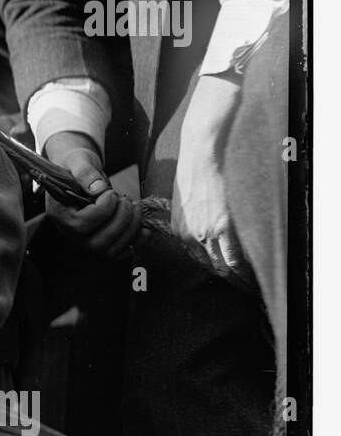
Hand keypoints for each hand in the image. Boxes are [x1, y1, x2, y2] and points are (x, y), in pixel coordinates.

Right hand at [42, 131, 141, 255]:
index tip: (111, 193)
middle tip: (127, 200)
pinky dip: (137, 243)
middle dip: (121, 220)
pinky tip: (145, 228)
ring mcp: (85, 242)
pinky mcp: (102, 245)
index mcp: (58, 214)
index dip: (103, 210)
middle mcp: (69, 233)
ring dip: (130, 230)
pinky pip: (120, 254)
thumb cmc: (78, 167)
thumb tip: (99, 188)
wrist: (82, 175)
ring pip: (110, 251)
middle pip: (96, 243)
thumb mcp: (78, 161)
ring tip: (136, 208)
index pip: (80, 224)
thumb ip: (85, 172)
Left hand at [172, 74, 245, 278]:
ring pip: (224, 267)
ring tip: (254, 285)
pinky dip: (246, 271)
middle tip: (246, 285)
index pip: (199, 259)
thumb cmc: (195, 168)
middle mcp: (189, 235)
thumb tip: (208, 230)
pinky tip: (255, 276)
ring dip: (240, 278)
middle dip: (230, 278)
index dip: (217, 268)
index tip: (231, 274)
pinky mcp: (222, 228)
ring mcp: (205, 234)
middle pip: (212, 267)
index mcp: (179, 229)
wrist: (203, 149)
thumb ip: (194, 218)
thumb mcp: (185, 199)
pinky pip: (235, 259)